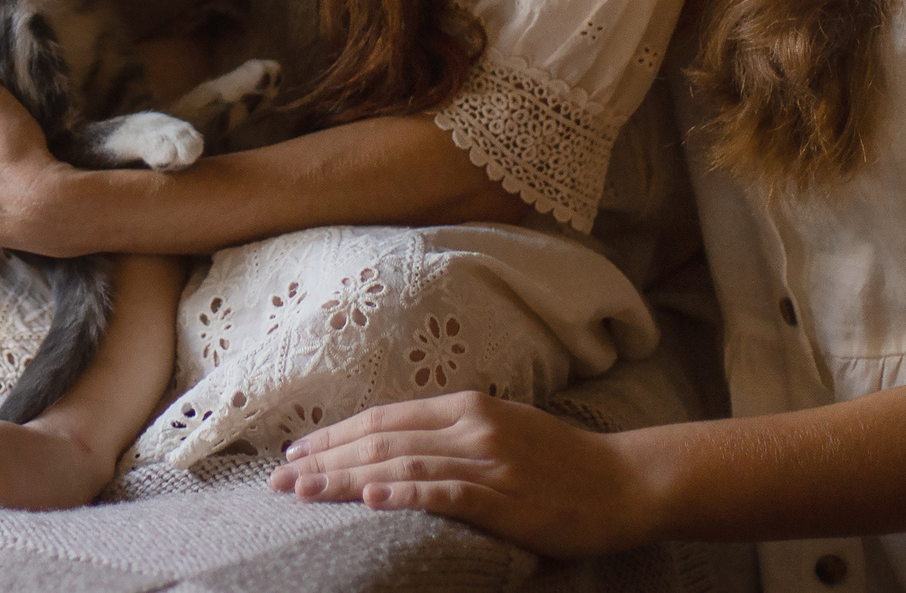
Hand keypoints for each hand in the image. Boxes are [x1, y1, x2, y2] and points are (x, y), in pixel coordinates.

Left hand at [268, 392, 656, 558]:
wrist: (625, 481)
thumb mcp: (502, 429)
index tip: (297, 453)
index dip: (337, 434)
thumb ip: (452, 432)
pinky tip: (371, 501)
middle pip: (382, 438)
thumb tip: (398, 445)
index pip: (385, 416)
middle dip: (326, 459)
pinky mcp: (505, 498)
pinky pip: (444, 495)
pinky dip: (404, 496)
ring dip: (347, 479)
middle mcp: (470, 425)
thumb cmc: (562, 461)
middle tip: (280, 481)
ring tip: (305, 493)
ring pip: (401, 465)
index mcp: (466, 405)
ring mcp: (487, 461)